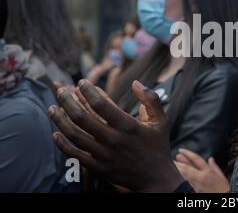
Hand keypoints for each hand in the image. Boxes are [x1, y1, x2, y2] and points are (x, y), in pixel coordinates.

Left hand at [48, 79, 184, 191]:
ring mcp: (104, 154)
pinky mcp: (98, 167)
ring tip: (53, 108)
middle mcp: (113, 139)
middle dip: (68, 101)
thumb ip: (151, 98)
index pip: (100, 104)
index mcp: (127, 125)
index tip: (81, 82)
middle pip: (82, 117)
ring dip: (60, 119)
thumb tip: (135, 83)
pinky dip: (62, 144)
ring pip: (74, 134)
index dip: (88, 91)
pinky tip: (55, 133)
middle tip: (61, 91)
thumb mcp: (161, 120)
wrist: (156, 178)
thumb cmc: (158, 146)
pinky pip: (75, 154)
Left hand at [175, 149, 229, 192]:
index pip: (197, 159)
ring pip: (185, 175)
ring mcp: (197, 185)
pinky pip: (186, 183)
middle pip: (187, 168)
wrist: (223, 199)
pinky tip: (176, 175)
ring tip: (171, 164)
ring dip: (177, 169)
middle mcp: (202, 177)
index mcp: (208, 171)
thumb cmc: (224, 189)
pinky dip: (180, 178)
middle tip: (171, 158)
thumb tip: (210, 159)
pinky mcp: (195, 191)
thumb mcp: (221, 176)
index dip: (188, 154)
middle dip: (179, 162)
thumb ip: (215, 167)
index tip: (181, 150)